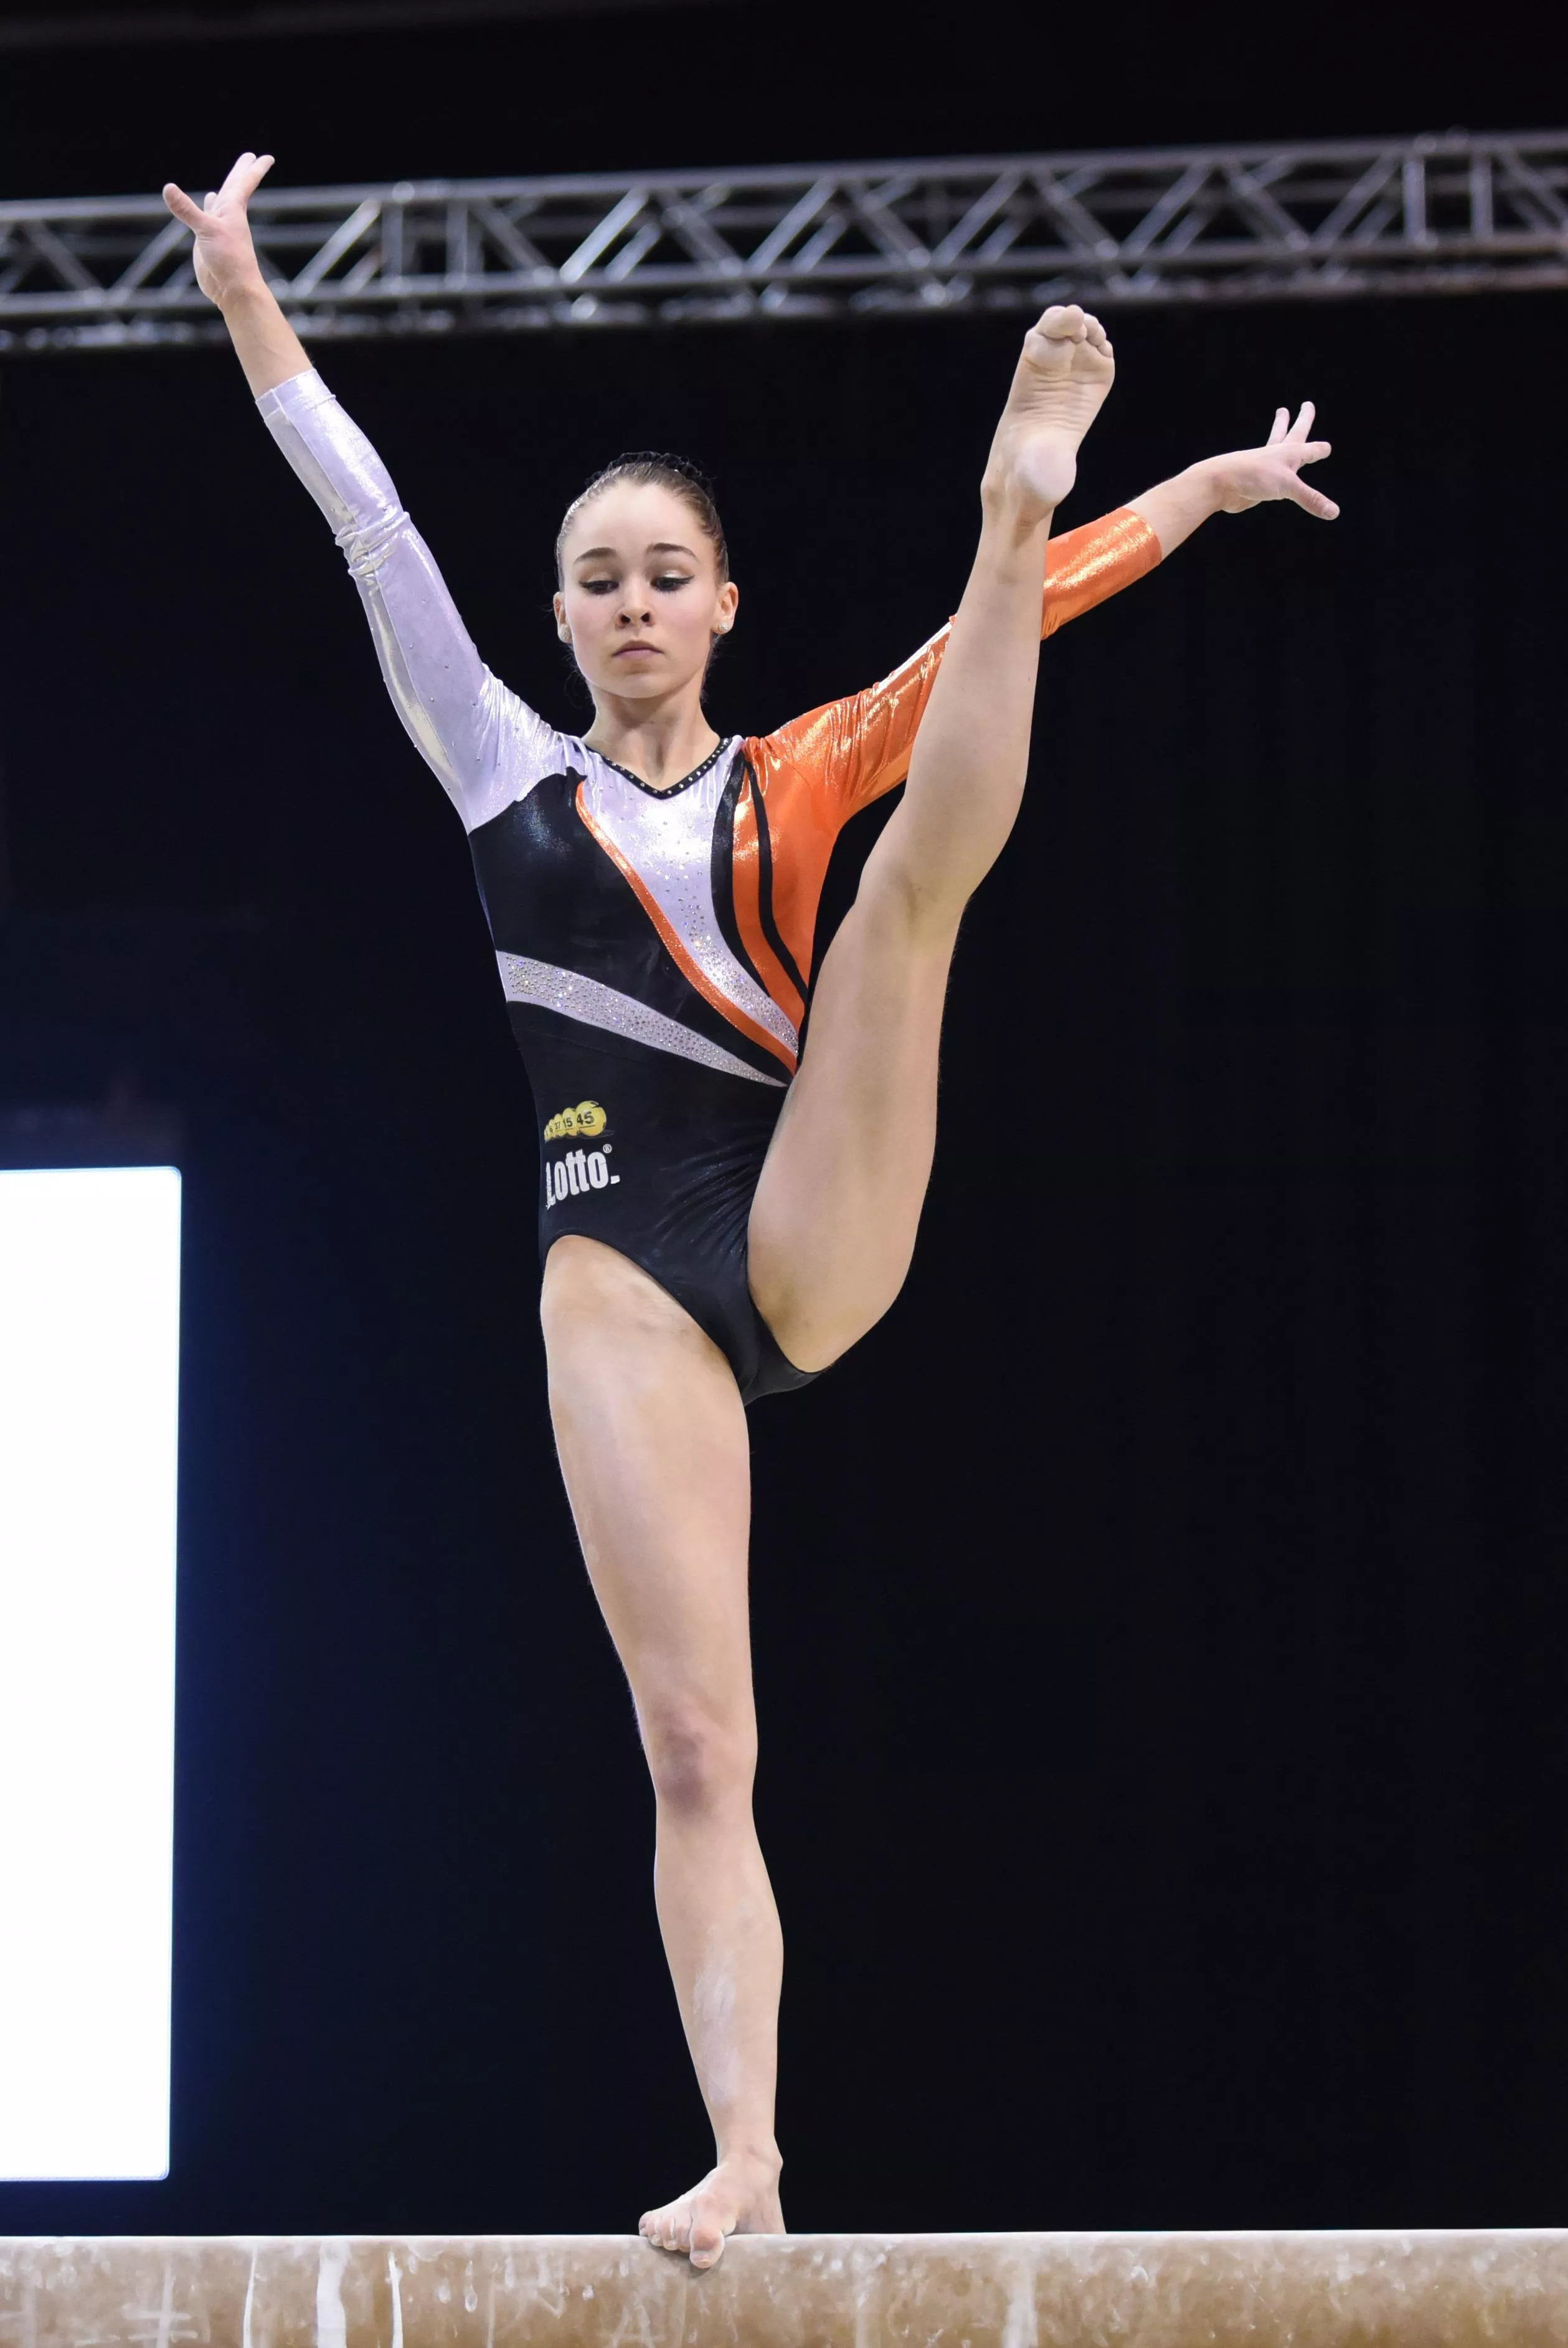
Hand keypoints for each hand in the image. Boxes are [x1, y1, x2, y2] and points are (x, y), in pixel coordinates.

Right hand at [162, 151, 274, 308]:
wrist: (232, 290)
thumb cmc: (228, 260)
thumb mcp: (206, 231)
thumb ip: (187, 210)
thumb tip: (168, 188)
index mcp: (232, 210)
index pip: (244, 183)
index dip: (254, 169)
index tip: (269, 157)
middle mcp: (227, 216)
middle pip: (235, 188)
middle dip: (242, 172)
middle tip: (250, 157)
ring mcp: (218, 228)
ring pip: (222, 203)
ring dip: (225, 191)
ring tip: (229, 182)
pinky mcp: (209, 240)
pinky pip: (208, 218)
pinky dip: (208, 208)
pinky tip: (210, 202)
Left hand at [1201, 404, 1338, 520]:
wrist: (1220, 483)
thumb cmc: (1253, 477)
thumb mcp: (1287, 487)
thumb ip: (1311, 499)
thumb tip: (1334, 513)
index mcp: (1288, 453)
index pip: (1311, 450)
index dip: (1319, 450)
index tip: (1326, 448)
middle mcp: (1277, 455)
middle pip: (1293, 432)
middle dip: (1302, 419)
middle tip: (1307, 404)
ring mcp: (1264, 466)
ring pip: (1276, 442)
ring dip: (1281, 429)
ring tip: (1282, 415)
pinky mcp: (1253, 478)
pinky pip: (1266, 469)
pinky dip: (1270, 464)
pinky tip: (1269, 464)